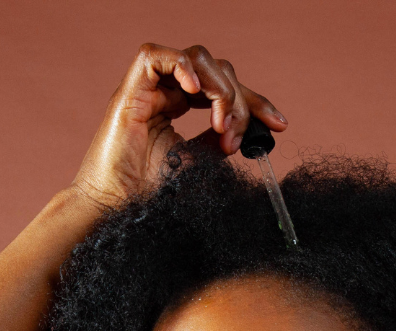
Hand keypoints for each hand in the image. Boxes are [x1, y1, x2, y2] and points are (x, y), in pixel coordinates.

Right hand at [69, 43, 287, 209]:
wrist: (117, 209)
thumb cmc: (149, 194)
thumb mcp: (198, 166)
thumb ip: (217, 144)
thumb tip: (246, 131)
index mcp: (179, 108)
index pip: (224, 89)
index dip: (255, 102)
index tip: (279, 124)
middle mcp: (165, 93)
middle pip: (216, 70)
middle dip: (238, 100)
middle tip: (235, 137)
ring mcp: (147, 90)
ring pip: (195, 59)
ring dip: (218, 89)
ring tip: (219, 126)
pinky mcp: (129, 91)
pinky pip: (155, 55)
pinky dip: (182, 66)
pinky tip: (197, 92)